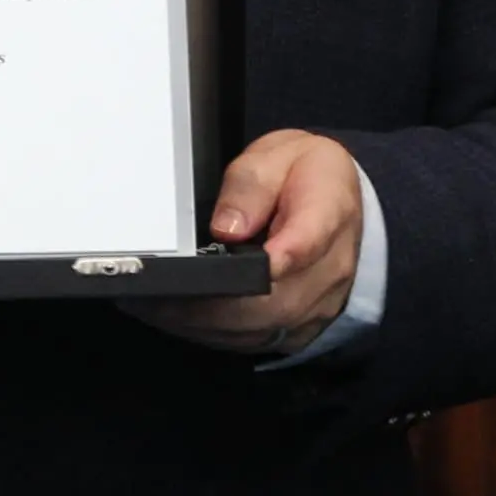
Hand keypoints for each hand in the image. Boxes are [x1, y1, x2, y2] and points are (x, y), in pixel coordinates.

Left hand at [133, 130, 364, 357]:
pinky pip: (258, 340)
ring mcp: (318, 304)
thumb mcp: (278, 155)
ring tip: (155, 308)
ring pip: (260, 330)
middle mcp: (329, 270)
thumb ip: (250, 185)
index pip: (302, 244)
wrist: (341, 200)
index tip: (213, 264)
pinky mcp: (301, 325)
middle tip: (154, 297)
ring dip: (205, 325)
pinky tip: (182, 319)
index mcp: (329, 214)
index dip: (260, 262)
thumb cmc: (305, 174)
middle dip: (208, 306)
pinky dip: (217, 334)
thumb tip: (226, 227)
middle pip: (271, 304)